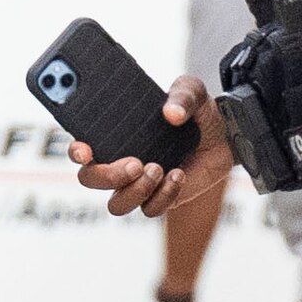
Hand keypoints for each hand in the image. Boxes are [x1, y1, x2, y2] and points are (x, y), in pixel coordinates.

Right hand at [70, 75, 226, 223]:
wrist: (225, 134)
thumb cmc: (197, 111)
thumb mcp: (192, 91)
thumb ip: (182, 95)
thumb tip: (172, 114)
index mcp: (114, 134)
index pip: (81, 146)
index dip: (76, 151)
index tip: (86, 150)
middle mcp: (119, 161)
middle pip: (91, 179)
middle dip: (108, 176)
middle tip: (135, 163)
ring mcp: (137, 183)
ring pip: (117, 204)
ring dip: (135, 190)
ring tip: (159, 168)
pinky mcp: (160, 198)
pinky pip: (150, 209)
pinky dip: (164, 195)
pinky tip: (178, 174)